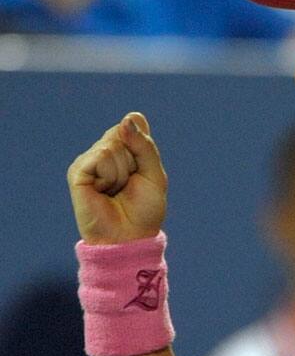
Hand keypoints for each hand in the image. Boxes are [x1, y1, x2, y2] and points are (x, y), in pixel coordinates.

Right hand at [67, 112, 167, 244]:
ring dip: (122, 172)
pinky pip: (101, 156)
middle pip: (122, 133)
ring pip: (112, 146)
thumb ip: (145, 145)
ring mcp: (89, 161)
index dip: (143, 148)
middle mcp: (104, 151)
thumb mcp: (154, 175)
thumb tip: (128, 119)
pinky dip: (110, 176)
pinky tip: (104, 191)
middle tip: (129, 185)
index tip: (142, 171)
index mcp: (123, 150)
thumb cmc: (144, 210)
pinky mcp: (78, 171)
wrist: (129, 237)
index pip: (134, 125)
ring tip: (116, 191)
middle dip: (134, 162)